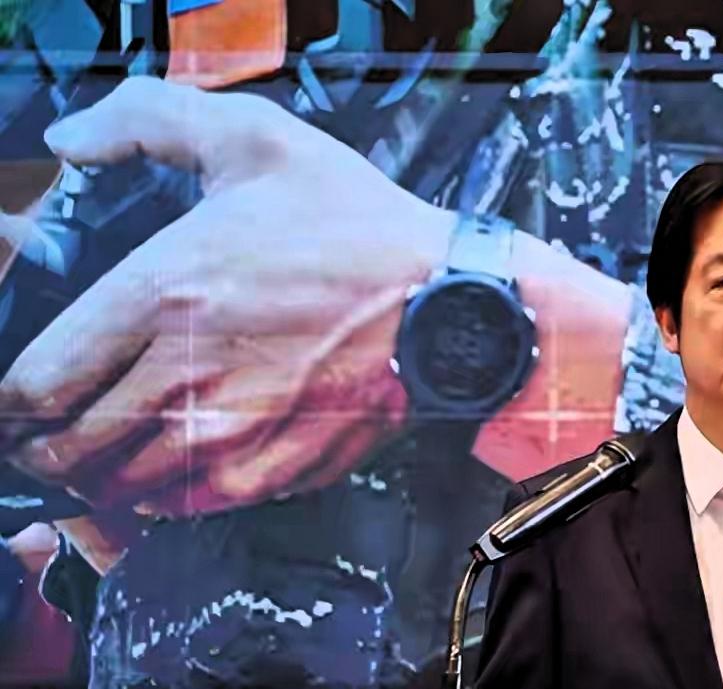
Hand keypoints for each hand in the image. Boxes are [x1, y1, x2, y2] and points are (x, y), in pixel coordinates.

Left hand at [0, 77, 453, 515]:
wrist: (449, 299)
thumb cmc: (359, 228)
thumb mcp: (257, 140)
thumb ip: (147, 121)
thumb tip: (70, 141)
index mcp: (166, 291)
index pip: (40, 381)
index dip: (10, 403)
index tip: (16, 400)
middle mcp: (188, 374)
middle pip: (68, 447)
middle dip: (41, 446)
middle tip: (44, 435)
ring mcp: (234, 432)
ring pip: (121, 487)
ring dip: (96, 477)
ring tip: (99, 458)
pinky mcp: (277, 467)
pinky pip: (189, 506)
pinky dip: (163, 497)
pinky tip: (169, 472)